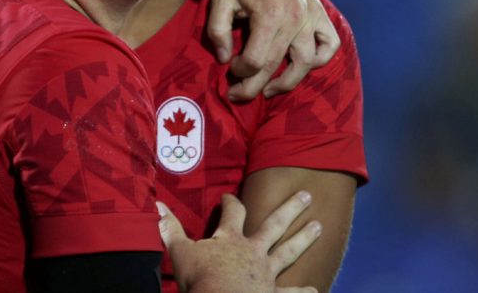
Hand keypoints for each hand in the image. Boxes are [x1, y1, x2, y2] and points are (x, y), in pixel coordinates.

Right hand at [158, 191, 320, 292]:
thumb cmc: (201, 281)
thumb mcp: (180, 253)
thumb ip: (170, 228)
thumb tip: (157, 205)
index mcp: (231, 240)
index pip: (233, 212)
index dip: (232, 202)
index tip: (231, 195)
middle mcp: (254, 252)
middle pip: (274, 225)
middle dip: (290, 209)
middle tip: (307, 195)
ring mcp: (267, 274)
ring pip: (289, 252)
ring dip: (304, 239)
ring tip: (320, 226)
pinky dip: (303, 291)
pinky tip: (316, 289)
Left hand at [207, 0, 339, 99]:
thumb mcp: (219, 0)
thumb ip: (217, 31)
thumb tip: (224, 58)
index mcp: (270, 15)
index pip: (256, 60)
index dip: (240, 72)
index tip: (229, 70)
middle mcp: (296, 19)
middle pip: (278, 66)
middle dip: (256, 86)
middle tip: (239, 94)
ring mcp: (311, 16)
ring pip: (308, 62)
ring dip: (289, 81)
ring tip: (269, 88)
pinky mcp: (319, 12)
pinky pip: (330, 43)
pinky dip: (321, 58)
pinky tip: (301, 65)